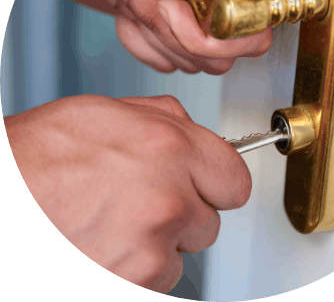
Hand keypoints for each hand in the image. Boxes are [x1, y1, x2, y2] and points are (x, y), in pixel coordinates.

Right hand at [4, 95, 250, 292]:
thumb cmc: (34, 160)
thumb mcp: (102, 113)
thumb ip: (162, 118)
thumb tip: (191, 130)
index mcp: (167, 148)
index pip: (235, 175)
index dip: (220, 180)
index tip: (210, 183)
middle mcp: (168, 199)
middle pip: (211, 218)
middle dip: (186, 210)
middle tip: (146, 200)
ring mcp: (152, 248)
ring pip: (183, 251)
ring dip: (159, 241)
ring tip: (113, 222)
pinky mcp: (135, 285)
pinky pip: (157, 279)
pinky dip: (137, 268)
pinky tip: (102, 245)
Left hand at [34, 0, 279, 73]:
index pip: (256, 19)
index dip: (216, 29)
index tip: (175, 7)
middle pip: (229, 47)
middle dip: (181, 37)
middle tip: (152, 3)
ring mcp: (198, 5)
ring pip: (199, 58)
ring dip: (158, 38)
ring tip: (137, 0)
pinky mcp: (177, 23)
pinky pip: (172, 59)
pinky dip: (144, 43)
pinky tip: (131, 11)